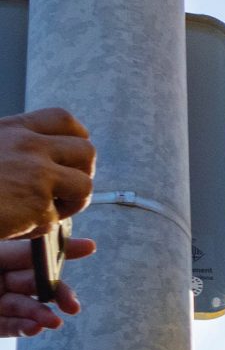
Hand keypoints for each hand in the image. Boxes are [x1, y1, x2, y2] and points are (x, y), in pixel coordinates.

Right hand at [0, 108, 94, 238]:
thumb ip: (12, 147)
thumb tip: (45, 155)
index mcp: (14, 128)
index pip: (64, 120)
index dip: (75, 139)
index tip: (70, 157)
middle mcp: (29, 146)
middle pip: (86, 152)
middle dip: (83, 173)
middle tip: (65, 191)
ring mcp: (36, 174)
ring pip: (84, 186)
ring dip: (71, 204)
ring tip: (44, 212)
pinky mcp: (36, 204)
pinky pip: (56, 219)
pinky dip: (39, 228)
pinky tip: (15, 226)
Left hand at [0, 232, 95, 335]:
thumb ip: (18, 249)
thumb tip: (47, 226)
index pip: (32, 252)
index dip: (61, 249)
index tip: (90, 247)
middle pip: (35, 282)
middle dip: (57, 292)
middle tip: (73, 305)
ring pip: (24, 306)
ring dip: (41, 314)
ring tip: (54, 322)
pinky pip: (9, 326)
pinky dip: (23, 328)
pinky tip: (35, 328)